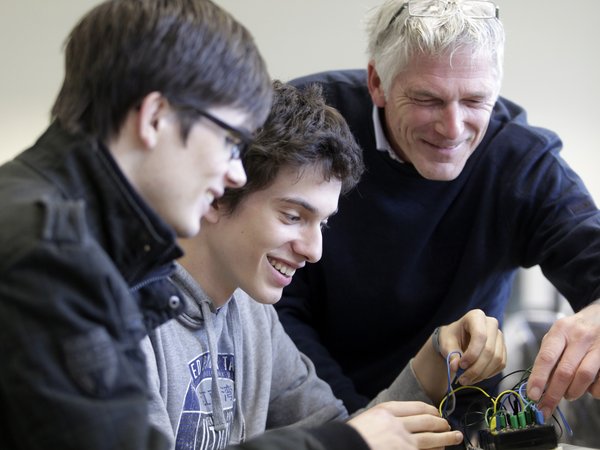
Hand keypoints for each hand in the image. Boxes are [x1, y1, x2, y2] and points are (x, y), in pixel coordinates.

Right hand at [348, 401, 462, 449]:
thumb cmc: (353, 437)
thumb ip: (387, 418)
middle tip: (449, 425)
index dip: (430, 410)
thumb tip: (407, 422)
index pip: (416, 407)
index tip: (437, 413)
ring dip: (446, 438)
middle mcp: (397, 424)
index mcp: (386, 411)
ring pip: (431, 439)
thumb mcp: (369, 419)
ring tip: (455, 437)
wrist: (341, 448)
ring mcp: (402, 443)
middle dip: (441, 424)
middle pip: (427, 421)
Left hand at [439, 309, 505, 385]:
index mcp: (476, 316)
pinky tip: (476, 376)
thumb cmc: (451, 337)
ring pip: (497, 359)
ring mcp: (499, 336)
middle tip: (462, 379)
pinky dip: (488, 374)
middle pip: (490, 350)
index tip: (461, 365)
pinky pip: (500, 364)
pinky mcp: (503, 349)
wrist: (457, 339)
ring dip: (482, 374)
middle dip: (476, 368)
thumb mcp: (446, 344)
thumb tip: (455, 367)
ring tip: (467, 380)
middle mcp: (491, 324)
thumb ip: (451, 355)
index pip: (480, 336)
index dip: (472, 354)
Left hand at [527, 302, 599, 417]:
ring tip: (568, 395)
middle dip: (553, 394)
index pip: (547, 357)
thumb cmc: (574, 331)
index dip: (538, 378)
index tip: (532, 395)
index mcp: (561, 330)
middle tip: (546, 407)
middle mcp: (580, 336)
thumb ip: (549, 356)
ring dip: (573, 392)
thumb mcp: (557, 335)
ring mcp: (599, 346)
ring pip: (584, 377)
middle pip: (565, 371)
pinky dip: (592, 391)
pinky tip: (587, 388)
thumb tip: (538, 385)